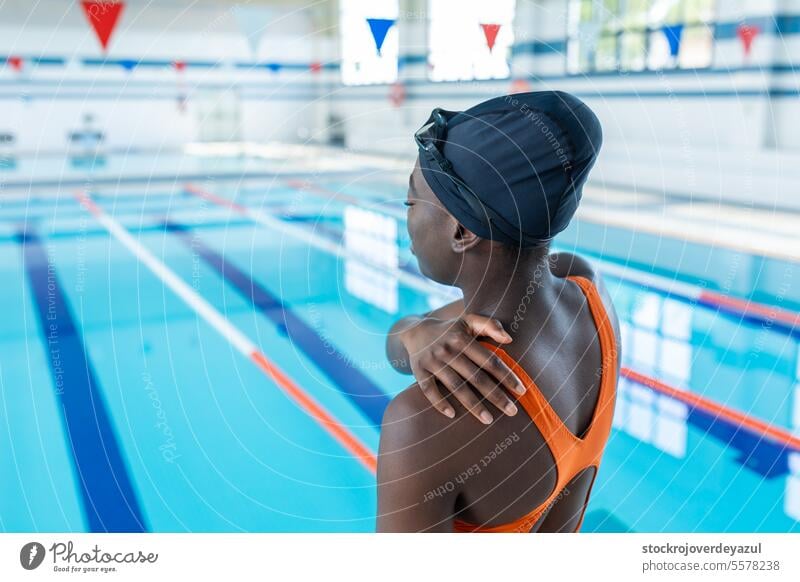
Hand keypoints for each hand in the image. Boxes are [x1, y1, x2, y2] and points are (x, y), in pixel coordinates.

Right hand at [400, 314, 525, 423]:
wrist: (415, 331)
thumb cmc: (450, 330)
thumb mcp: (468, 321)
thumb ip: (490, 325)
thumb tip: (510, 338)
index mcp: (463, 338)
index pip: (489, 360)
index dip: (507, 376)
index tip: (522, 391)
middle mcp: (448, 350)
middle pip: (476, 377)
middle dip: (496, 396)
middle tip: (513, 412)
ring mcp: (432, 361)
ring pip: (455, 386)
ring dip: (473, 405)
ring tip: (489, 421)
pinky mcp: (418, 371)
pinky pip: (428, 390)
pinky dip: (439, 402)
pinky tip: (452, 415)